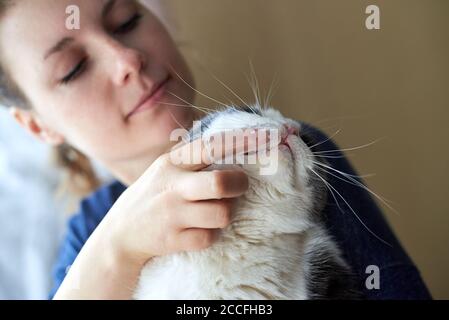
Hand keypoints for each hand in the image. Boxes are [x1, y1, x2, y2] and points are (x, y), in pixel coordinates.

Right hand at [105, 131, 263, 263]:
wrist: (120, 234)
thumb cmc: (154, 195)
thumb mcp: (165, 168)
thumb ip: (193, 158)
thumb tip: (236, 144)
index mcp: (172, 163)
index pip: (210, 147)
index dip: (240, 142)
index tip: (263, 137)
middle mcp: (172, 186)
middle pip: (220, 182)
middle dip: (239, 184)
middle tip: (239, 185)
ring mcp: (172, 214)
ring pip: (222, 214)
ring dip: (227, 212)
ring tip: (218, 210)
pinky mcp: (173, 240)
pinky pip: (210, 238)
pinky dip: (213, 234)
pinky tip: (203, 229)